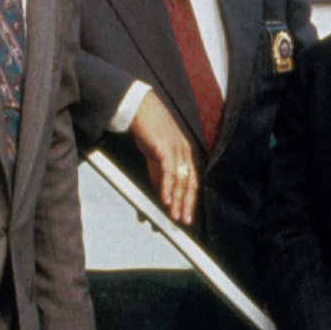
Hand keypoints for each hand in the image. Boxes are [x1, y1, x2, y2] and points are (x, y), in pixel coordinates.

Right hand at [128, 90, 197, 223]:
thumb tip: (160, 192)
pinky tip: (165, 200)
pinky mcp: (165, 147)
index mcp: (184, 154)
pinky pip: (169, 172)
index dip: (189, 199)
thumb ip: (159, 173)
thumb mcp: (155, 155)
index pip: (191, 181)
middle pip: (189, 183)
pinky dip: (167, 188)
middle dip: (186, 204)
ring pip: (181, 180)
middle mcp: (184, 152)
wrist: (139, 107)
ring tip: (175, 216)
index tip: (186, 215)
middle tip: (183, 222)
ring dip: (177, 201)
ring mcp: (177, 149)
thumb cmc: (147, 129)